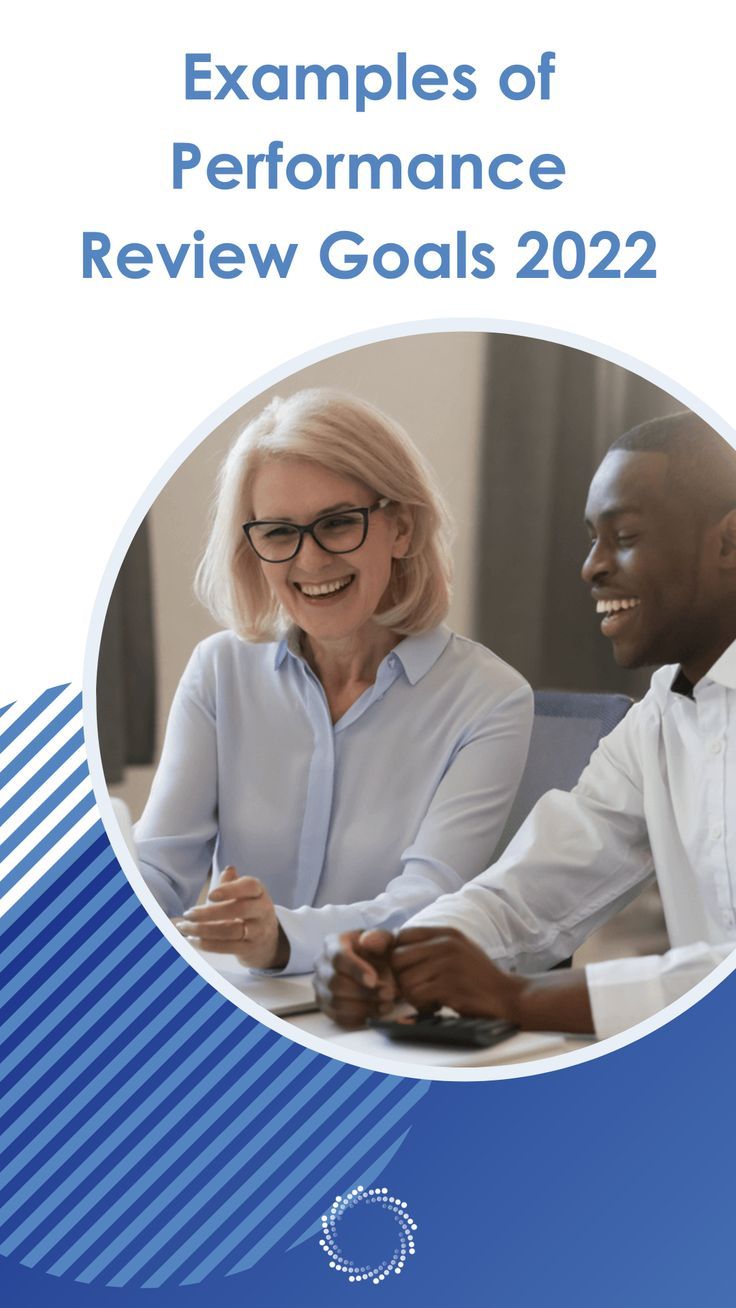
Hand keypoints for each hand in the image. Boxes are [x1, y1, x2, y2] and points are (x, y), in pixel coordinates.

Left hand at [174, 866, 289, 969]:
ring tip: (185, 927)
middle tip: (188, 914)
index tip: (210, 895)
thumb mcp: (243, 895)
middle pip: (238, 910)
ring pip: (231, 931)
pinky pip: (229, 947)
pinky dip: (208, 944)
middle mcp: (262, 910)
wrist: (267, 940)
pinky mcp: (250, 948)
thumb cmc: (247, 911)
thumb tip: (229, 869)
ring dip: (204, 930)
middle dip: (210, 912)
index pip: (249, 886)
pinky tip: (193, 939)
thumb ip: (232, 883)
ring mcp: (258, 931)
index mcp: (259, 892)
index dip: (230, 889)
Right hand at [314, 929, 397, 1027]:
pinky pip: (338, 1016)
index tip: (373, 980)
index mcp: (333, 944)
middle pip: (335, 983)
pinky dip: (359, 1017)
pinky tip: (377, 1012)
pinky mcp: (325, 1005)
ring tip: (386, 1005)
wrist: (378, 967)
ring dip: (363, 1007)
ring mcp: (321, 986)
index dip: (355, 970)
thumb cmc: (380, 952)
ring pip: (335, 1002)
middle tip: (388, 995)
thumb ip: (380, 938)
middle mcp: (322, 964)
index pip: (338, 957)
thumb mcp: (385, 940)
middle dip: (363, 992)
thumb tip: (366, 942)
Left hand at [391, 927, 521, 1021]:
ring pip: (404, 980)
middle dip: (401, 979)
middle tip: (416, 990)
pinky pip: (417, 996)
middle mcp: (446, 944)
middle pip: (397, 958)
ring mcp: (448, 964)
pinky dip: (421, 1006)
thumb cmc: (478, 977)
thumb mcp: (458, 950)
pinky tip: (436, 1007)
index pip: (402, 935)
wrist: (509, 996)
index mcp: (446, 933)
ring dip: (412, 996)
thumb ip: (432, 945)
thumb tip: (396, 947)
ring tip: (428, 999)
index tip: (409, 971)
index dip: (398, 955)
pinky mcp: (450, 986)